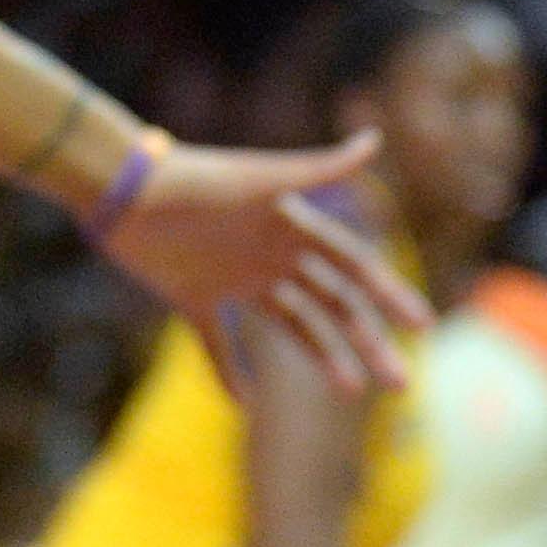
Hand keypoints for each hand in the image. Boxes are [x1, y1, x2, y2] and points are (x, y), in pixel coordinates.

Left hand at [99, 132, 433, 393]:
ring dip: (324, 356)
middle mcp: (269, 256)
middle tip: (400, 384)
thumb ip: (317, 167)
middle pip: (333, 305)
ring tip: (351, 391)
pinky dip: (228, 373)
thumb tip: (375, 140)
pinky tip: (245, 405)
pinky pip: (216, 343)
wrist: (123, 189)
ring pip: (291, 325)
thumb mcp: (261, 178)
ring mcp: (233, 279)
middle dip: (369, 342)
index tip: (423, 325)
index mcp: (292, 228)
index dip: (390, 294)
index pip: (355, 267)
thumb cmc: (195, 178)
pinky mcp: (192, 296)